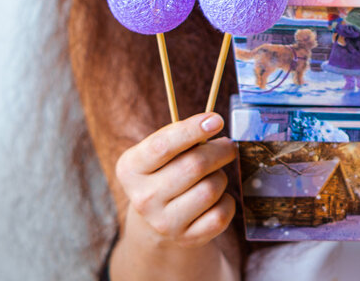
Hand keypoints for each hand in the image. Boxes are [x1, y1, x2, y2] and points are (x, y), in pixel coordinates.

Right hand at [115, 112, 237, 249]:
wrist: (154, 223)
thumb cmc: (164, 174)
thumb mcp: (159, 154)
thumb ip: (181, 137)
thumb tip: (213, 123)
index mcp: (130, 168)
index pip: (162, 145)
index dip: (192, 129)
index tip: (216, 119)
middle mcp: (143, 197)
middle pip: (194, 165)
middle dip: (220, 151)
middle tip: (228, 147)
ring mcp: (163, 222)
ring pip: (211, 189)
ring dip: (221, 176)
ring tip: (214, 175)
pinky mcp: (186, 239)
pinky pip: (221, 214)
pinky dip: (227, 201)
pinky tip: (217, 198)